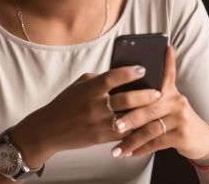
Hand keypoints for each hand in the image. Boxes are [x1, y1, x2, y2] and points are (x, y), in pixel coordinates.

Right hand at [11, 64, 161, 166]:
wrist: (50, 129)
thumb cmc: (66, 104)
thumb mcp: (79, 85)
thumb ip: (98, 79)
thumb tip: (121, 74)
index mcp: (90, 89)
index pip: (113, 77)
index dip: (129, 72)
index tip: (143, 69)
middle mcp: (95, 105)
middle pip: (126, 99)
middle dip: (145, 95)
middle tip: (158, 91)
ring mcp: (98, 123)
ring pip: (128, 118)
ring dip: (144, 113)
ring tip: (157, 108)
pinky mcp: (101, 138)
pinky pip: (123, 133)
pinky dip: (136, 129)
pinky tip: (146, 125)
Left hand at [109, 46, 208, 162]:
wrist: (201, 139)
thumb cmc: (175, 120)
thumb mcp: (168, 104)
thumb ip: (151, 97)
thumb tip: (123, 90)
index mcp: (170, 91)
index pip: (167, 73)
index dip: (166, 60)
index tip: (163, 47)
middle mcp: (176, 101)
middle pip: (148, 107)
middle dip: (129, 117)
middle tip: (113, 124)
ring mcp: (180, 118)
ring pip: (150, 128)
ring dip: (131, 140)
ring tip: (116, 148)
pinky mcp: (182, 135)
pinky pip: (157, 142)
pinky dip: (141, 149)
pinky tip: (129, 154)